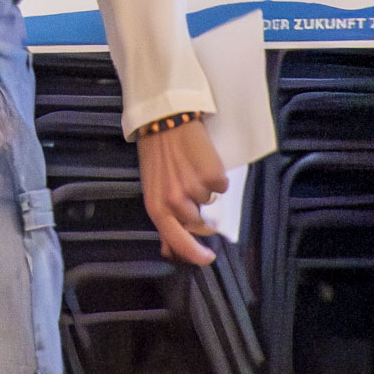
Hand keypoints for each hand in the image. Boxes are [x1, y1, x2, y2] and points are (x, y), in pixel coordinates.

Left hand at [136, 119, 227, 266]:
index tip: (208, 257)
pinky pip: (222, 184)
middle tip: (191, 187)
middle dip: (199, 211)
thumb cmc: (155, 150)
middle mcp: (176, 202)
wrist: (165, 116)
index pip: (178, 243)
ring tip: (191, 166)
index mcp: (157, 206)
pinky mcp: (213, 175)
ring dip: (205, 188)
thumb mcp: (151, 185)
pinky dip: (217, 175)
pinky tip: (203, 159)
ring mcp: (196, 189)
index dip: (195, 255)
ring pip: (210, 201)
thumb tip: (169, 249)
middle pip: (199, 224)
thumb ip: (163, 216)